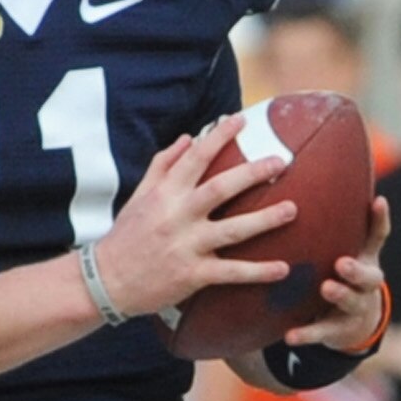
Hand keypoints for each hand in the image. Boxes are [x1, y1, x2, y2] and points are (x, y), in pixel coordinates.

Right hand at [86, 115, 296, 320]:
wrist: (107, 281)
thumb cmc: (126, 236)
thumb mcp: (139, 196)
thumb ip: (163, 165)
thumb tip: (188, 138)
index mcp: (165, 193)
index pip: (195, 157)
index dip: (218, 136)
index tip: (241, 119)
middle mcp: (177, 216)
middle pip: (220, 188)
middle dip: (253, 173)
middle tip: (282, 161)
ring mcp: (187, 246)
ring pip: (233, 230)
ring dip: (265, 219)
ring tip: (293, 209)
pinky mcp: (194, 275)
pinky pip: (232, 272)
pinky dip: (258, 272)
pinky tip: (284, 268)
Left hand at [274, 193, 391, 355]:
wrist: (354, 322)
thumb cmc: (342, 272)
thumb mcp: (345, 246)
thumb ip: (333, 220)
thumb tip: (299, 172)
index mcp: (366, 258)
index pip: (377, 236)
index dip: (380, 219)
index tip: (378, 201)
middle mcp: (366, 283)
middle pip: (369, 276)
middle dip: (357, 269)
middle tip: (343, 261)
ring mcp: (354, 308)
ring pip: (351, 302)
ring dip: (341, 294)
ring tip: (327, 288)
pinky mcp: (337, 330)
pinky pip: (322, 331)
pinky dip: (307, 332)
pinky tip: (290, 335)